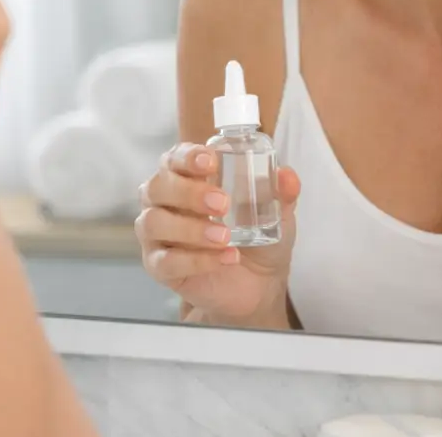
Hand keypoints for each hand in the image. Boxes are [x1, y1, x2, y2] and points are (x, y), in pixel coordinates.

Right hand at [135, 143, 301, 325]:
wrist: (258, 284)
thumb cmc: (257, 236)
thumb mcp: (276, 213)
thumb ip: (281, 193)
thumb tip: (287, 176)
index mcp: (186, 178)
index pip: (173, 158)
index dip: (186, 156)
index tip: (210, 161)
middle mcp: (164, 202)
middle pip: (157, 187)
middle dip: (188, 192)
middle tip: (223, 203)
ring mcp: (158, 236)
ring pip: (153, 222)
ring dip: (190, 228)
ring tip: (225, 236)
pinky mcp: (160, 267)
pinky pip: (165, 261)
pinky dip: (196, 260)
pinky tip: (225, 258)